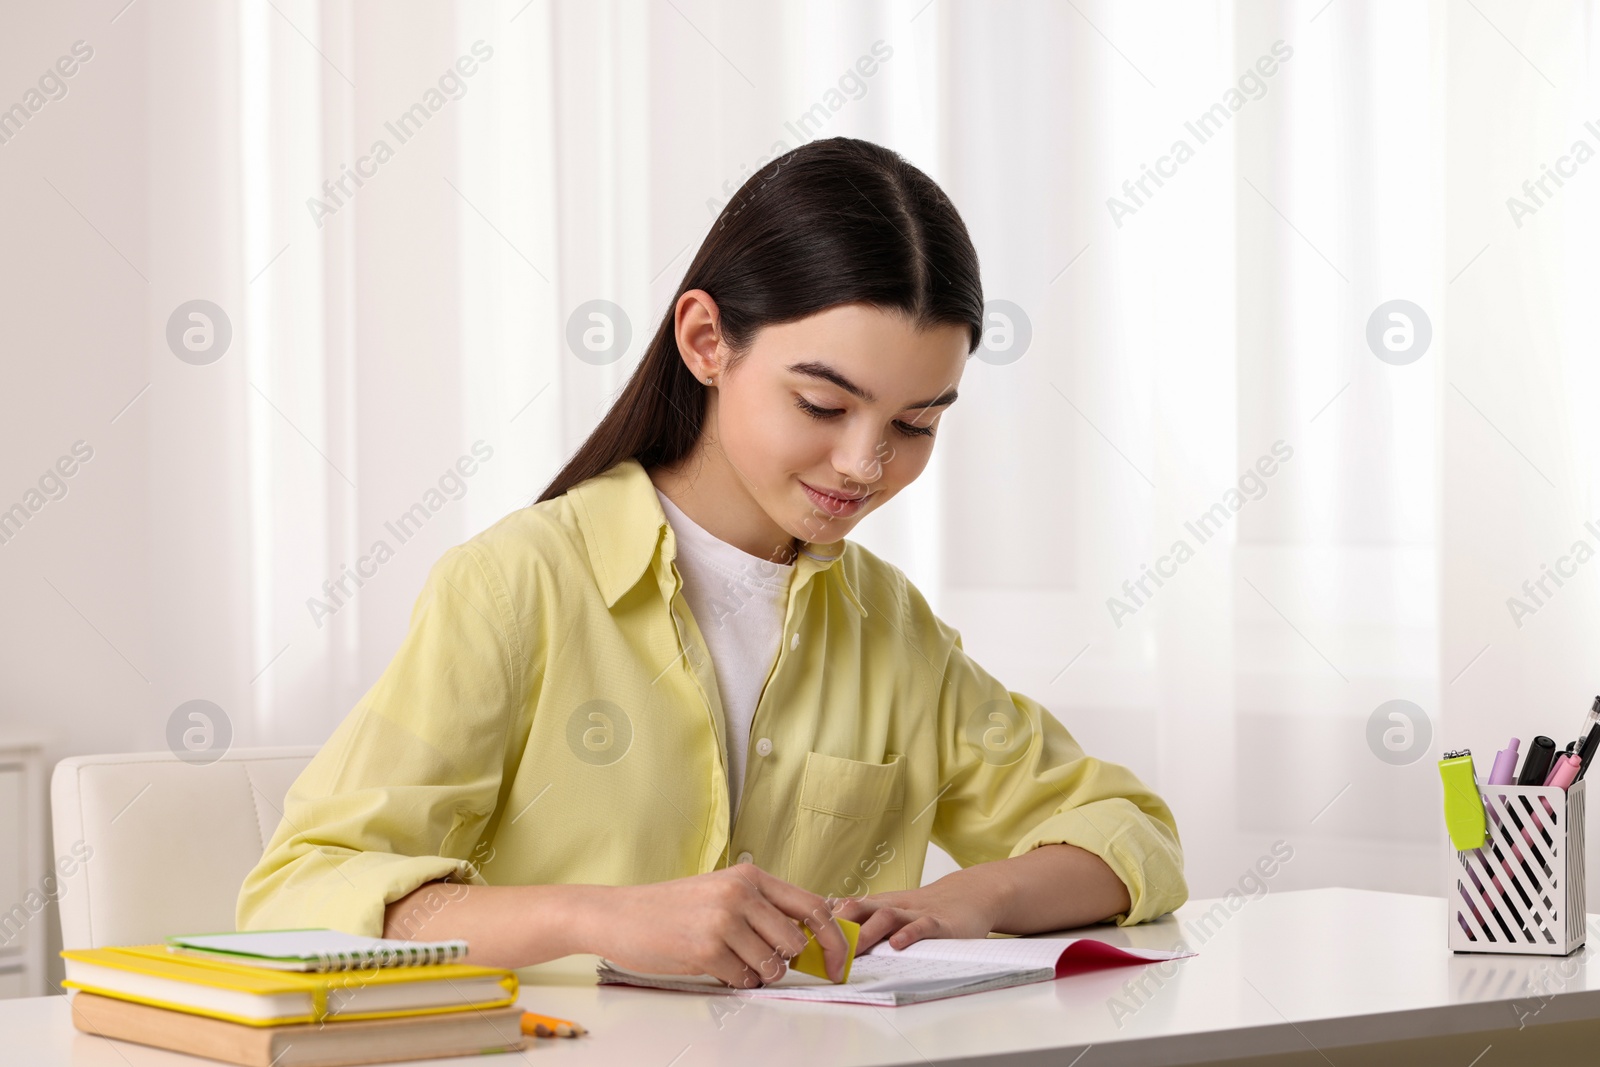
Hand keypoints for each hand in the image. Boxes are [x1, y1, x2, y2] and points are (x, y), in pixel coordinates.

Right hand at [586, 864, 851, 988]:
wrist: (620, 915)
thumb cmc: (672, 907)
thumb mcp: (723, 891)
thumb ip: (765, 907)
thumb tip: (812, 936)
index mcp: (750, 876)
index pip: (814, 907)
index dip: (835, 938)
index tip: (839, 962)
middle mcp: (741, 894)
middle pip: (796, 942)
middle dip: (786, 960)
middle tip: (762, 959)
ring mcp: (724, 921)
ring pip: (773, 965)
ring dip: (758, 973)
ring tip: (732, 959)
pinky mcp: (706, 950)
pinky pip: (745, 980)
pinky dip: (736, 980)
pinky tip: (715, 965)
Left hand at [832, 868, 1004, 951]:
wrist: (969, 895)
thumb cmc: (925, 909)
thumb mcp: (891, 911)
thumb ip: (863, 922)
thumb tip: (825, 933)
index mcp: (877, 906)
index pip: (843, 909)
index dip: (822, 923)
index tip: (802, 938)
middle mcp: (892, 907)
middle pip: (858, 909)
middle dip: (838, 928)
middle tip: (819, 949)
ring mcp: (915, 913)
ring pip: (886, 917)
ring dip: (867, 933)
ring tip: (852, 950)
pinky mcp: (939, 924)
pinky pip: (922, 927)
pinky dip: (909, 934)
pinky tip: (898, 945)